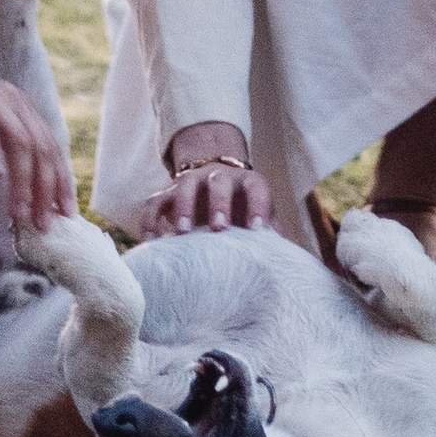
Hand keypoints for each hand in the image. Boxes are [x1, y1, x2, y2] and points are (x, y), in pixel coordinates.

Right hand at [0, 67, 76, 234]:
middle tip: (42, 223)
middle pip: (40, 149)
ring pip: (19, 140)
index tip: (64, 214)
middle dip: (44, 189)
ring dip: (22, 179)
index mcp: (23, 114)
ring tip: (19, 211)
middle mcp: (14, 104)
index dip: (60, 182)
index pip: (51, 151)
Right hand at [136, 127, 274, 235]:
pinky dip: (151, 220)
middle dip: (218, 204)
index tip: (258, 229)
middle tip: (218, 228)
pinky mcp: (168, 193)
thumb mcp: (258, 215)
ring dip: (184, 207)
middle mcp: (218, 177)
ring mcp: (191, 182)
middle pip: (219, 183)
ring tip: (183, 234)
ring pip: (185, 186)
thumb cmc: (242, 209)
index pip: (256, 187)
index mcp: (247, 182)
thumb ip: (270, 232)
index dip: (259, 206)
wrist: (214, 182)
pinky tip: (152, 241)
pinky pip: (154, 202)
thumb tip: (285, 259)